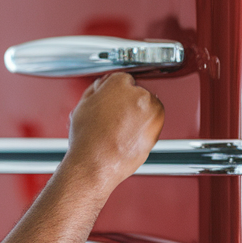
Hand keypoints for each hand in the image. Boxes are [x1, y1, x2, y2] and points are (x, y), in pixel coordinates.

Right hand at [64, 72, 163, 194]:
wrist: (96, 163)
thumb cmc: (88, 140)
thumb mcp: (83, 106)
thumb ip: (96, 90)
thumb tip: (102, 88)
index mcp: (119, 83)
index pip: (121, 79)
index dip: (112, 91)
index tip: (109, 100)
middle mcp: (139, 94)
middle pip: (135, 92)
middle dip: (126, 102)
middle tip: (111, 117)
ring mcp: (151, 111)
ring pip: (146, 106)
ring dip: (136, 114)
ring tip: (118, 128)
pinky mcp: (158, 128)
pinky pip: (151, 122)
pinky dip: (142, 127)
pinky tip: (125, 135)